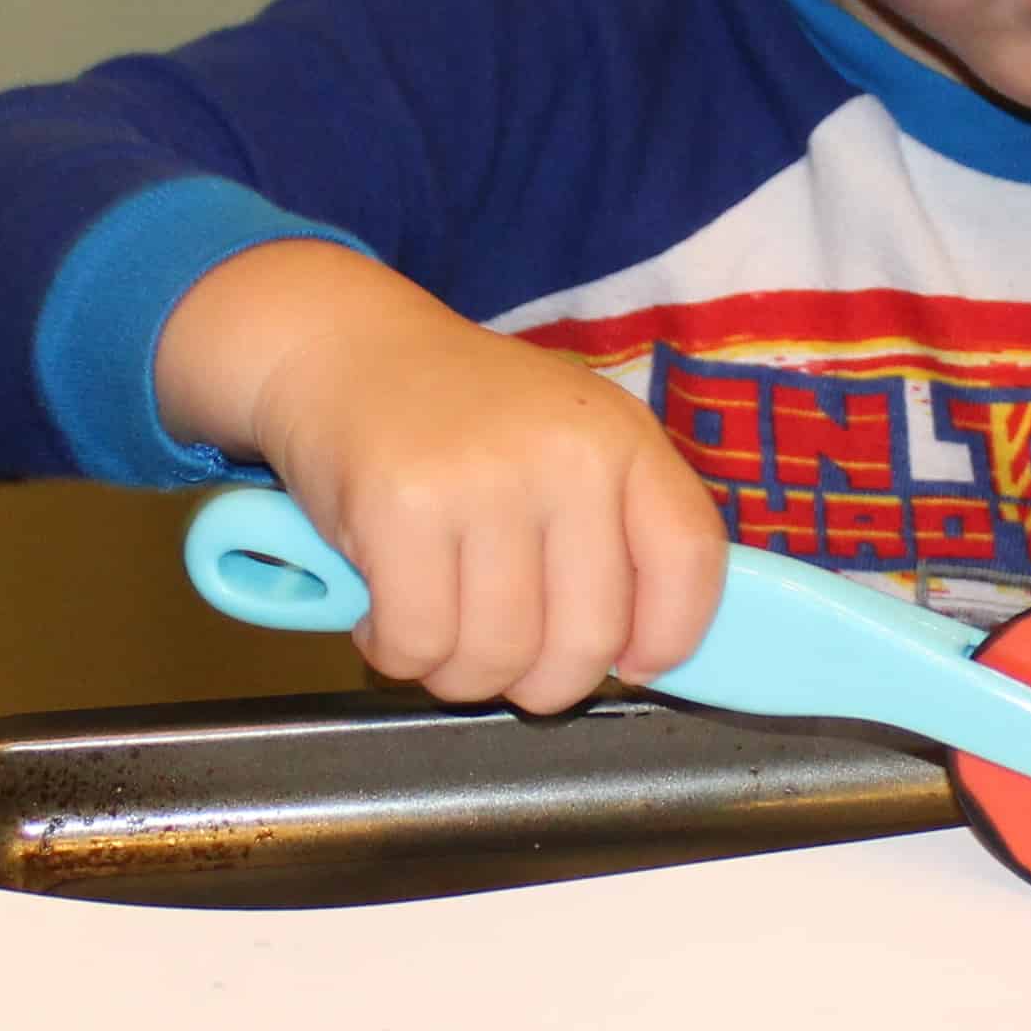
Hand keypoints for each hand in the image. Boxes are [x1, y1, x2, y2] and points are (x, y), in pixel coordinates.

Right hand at [154, 242, 727, 713]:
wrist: (341, 348)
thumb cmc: (457, 419)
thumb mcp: (562, 441)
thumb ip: (611, 530)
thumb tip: (639, 657)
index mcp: (623, 438)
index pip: (689, 561)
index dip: (668, 638)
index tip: (630, 667)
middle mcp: (567, 455)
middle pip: (588, 639)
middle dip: (539, 682)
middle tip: (499, 659)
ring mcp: (486, 479)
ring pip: (499, 656)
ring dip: (458, 673)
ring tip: (433, 632)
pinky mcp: (403, 508)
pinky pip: (420, 643)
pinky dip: (396, 654)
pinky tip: (384, 618)